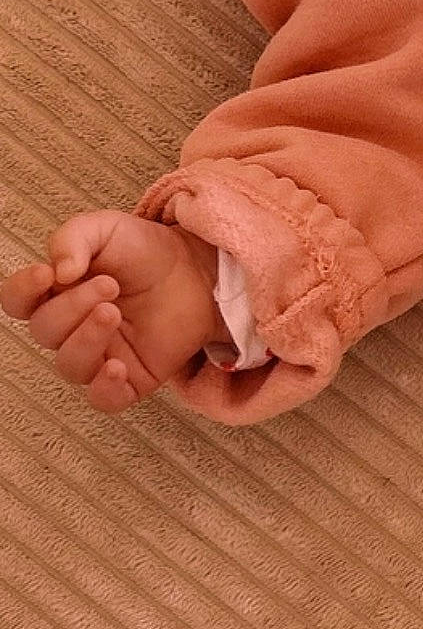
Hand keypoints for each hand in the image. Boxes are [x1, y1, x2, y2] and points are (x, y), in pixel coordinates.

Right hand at [2, 211, 224, 414]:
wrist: (198, 269)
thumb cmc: (146, 251)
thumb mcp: (106, 228)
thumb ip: (72, 239)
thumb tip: (56, 271)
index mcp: (56, 293)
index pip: (17, 302)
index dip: (22, 291)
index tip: (45, 274)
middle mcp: (71, 328)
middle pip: (46, 331)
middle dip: (72, 306)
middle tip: (109, 284)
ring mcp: (99, 355)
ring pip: (70, 365)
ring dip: (87, 339)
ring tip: (113, 312)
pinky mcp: (129, 377)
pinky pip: (104, 400)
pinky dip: (104, 388)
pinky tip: (117, 366)